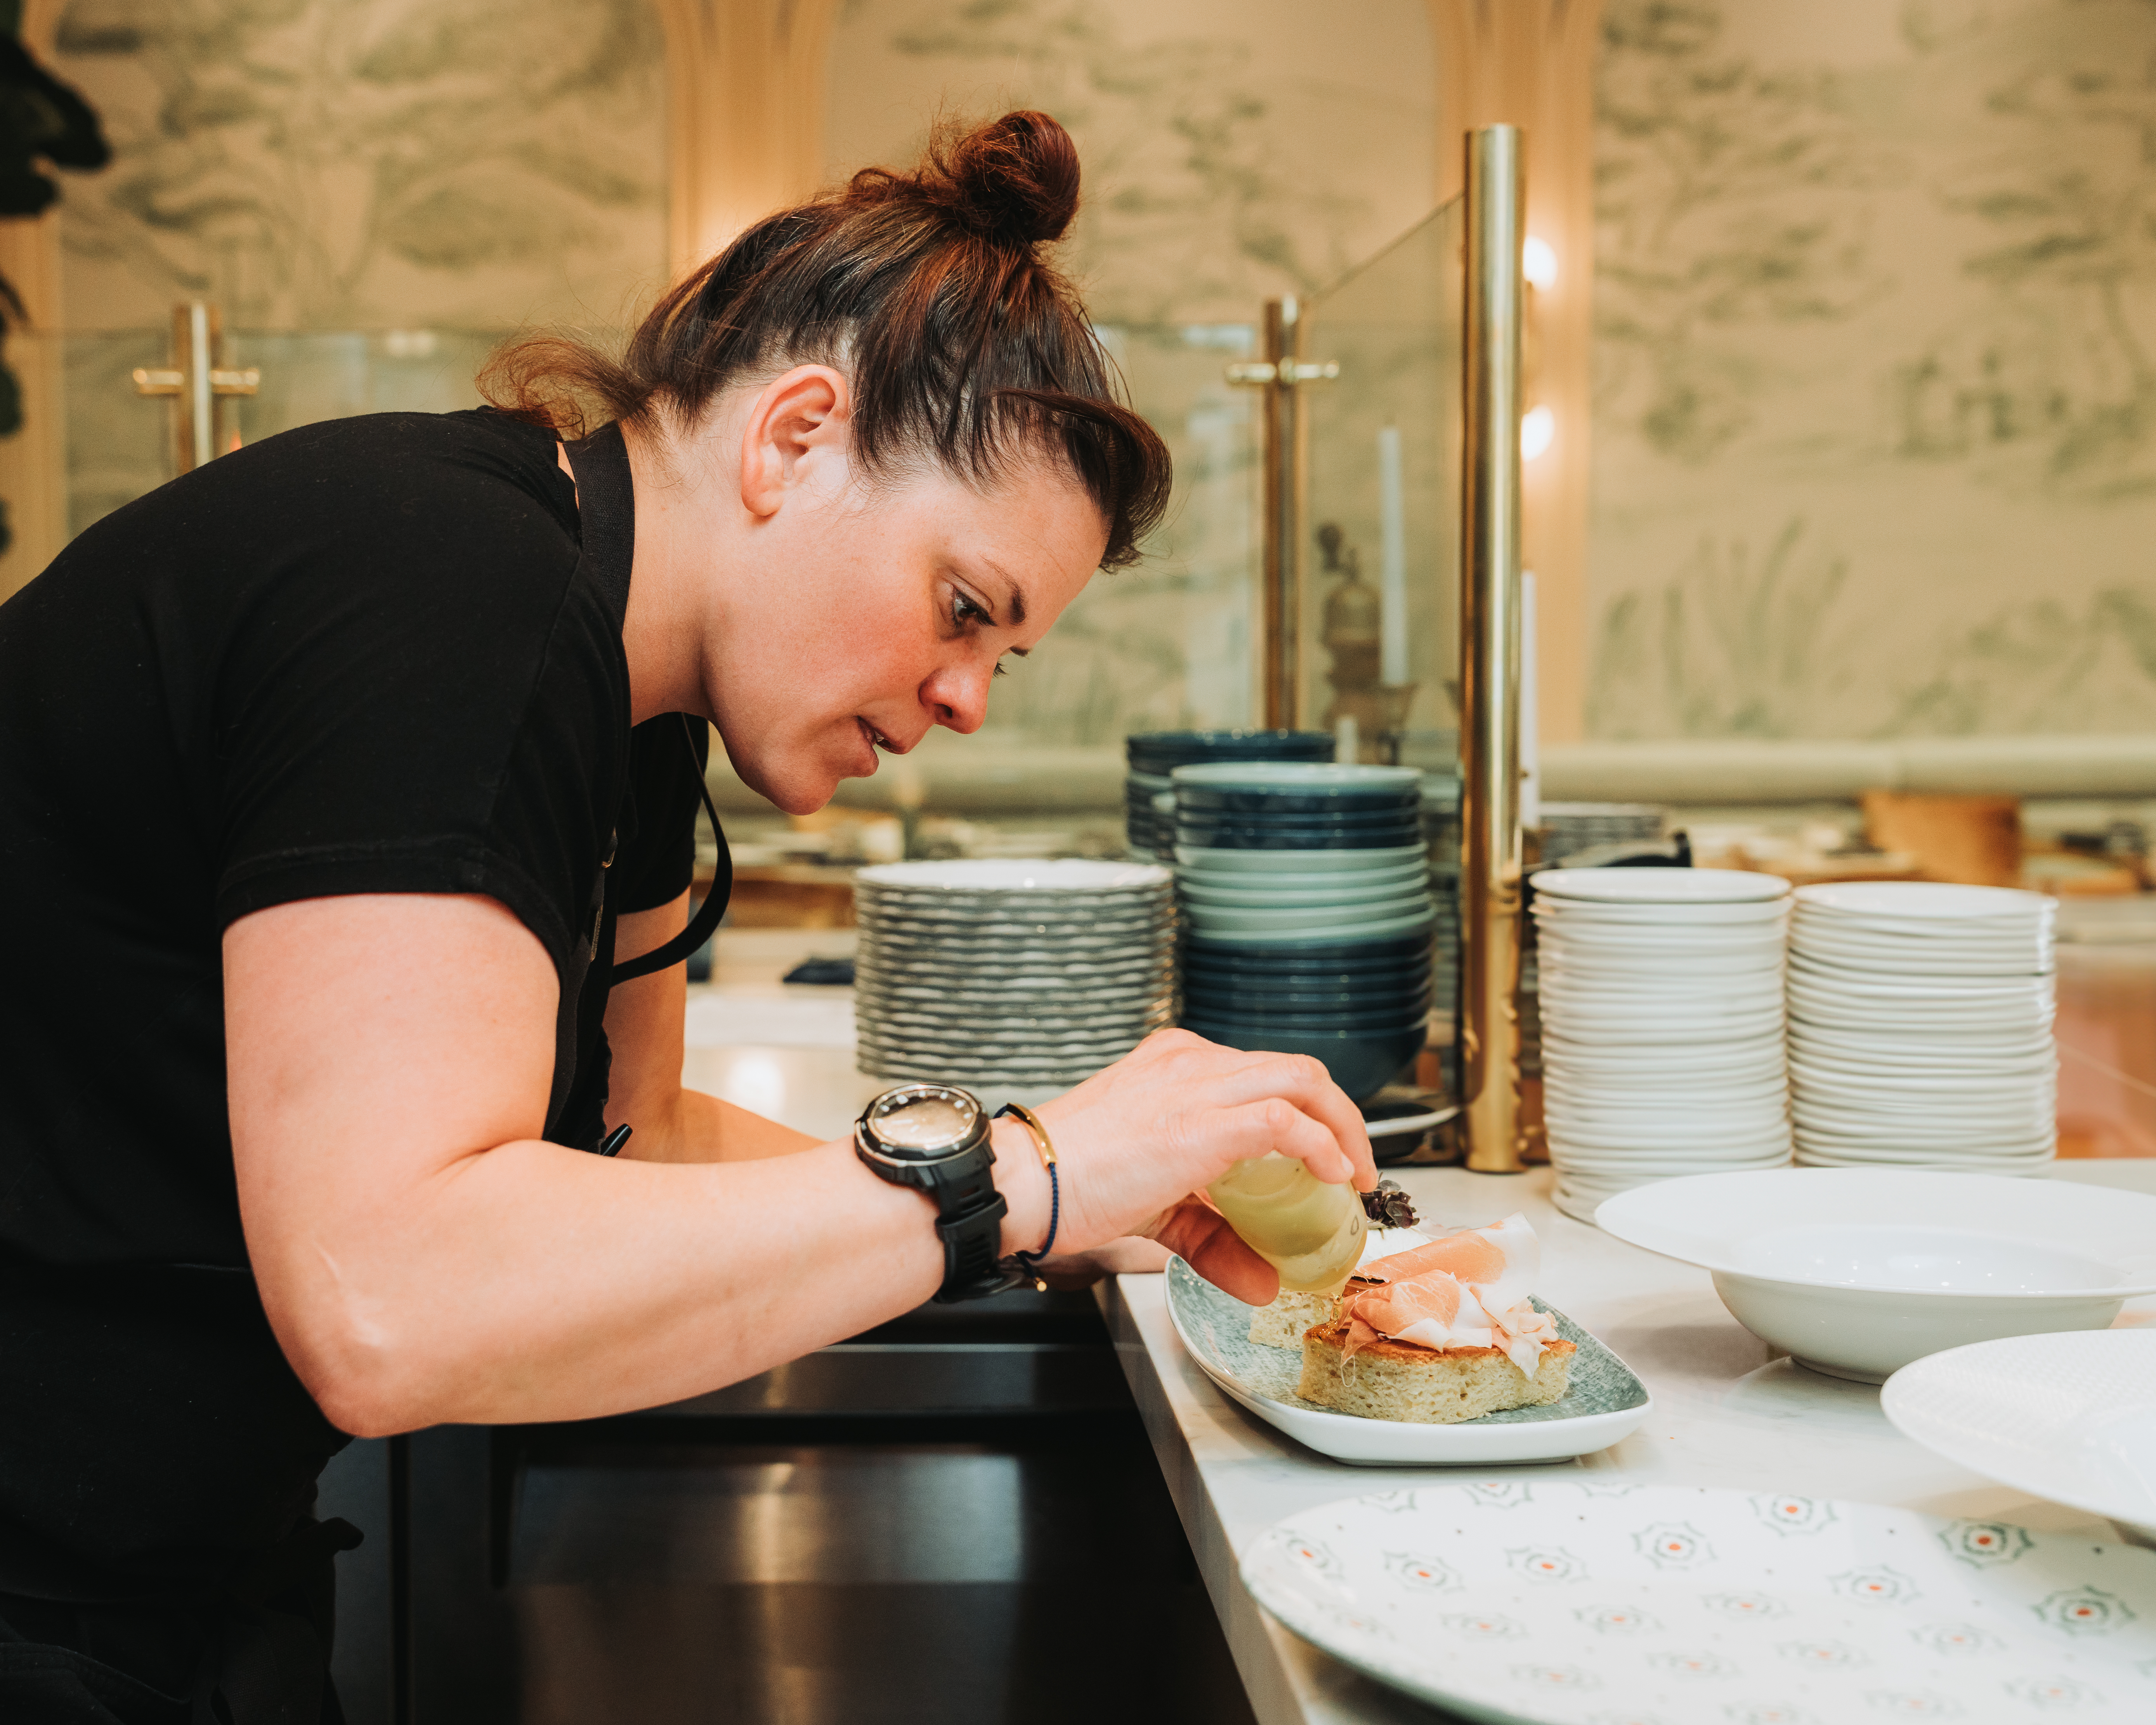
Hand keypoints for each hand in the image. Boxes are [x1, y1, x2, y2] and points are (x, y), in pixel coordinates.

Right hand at [1029, 1029, 1376, 1301]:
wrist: (1020, 1185)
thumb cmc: (1070, 1187)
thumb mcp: (1157, 1209)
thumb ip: (1213, 1239)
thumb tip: (1262, 1281)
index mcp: (1177, 1065)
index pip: (1264, 1073)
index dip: (1309, 1113)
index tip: (1326, 1157)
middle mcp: (1190, 1062)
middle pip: (1296, 1069)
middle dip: (1339, 1116)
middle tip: (1353, 1167)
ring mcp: (1195, 1086)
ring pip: (1301, 1080)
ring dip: (1343, 1127)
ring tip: (1354, 1174)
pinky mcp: (1198, 1123)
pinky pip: (1282, 1119)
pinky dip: (1319, 1144)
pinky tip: (1332, 1176)